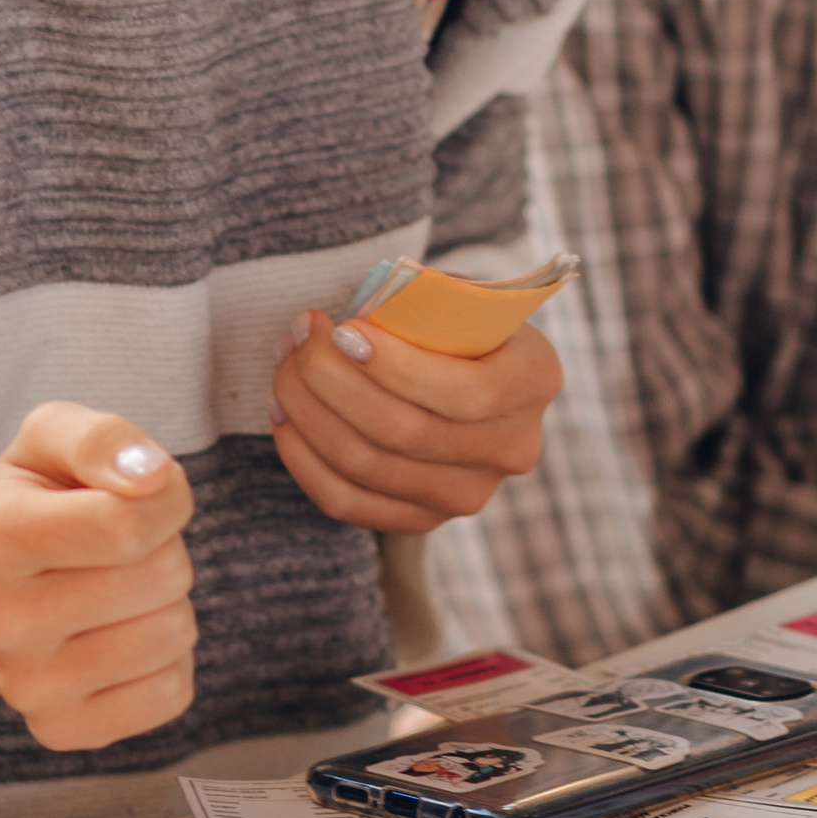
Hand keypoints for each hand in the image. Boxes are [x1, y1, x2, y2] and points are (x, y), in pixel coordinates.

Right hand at [0, 406, 196, 750]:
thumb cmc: (39, 499)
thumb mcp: (52, 437)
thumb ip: (101, 438)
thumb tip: (152, 477)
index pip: (126, 526)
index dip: (165, 498)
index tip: (143, 492)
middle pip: (160, 578)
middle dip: (165, 547)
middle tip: (120, 548)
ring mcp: (24, 688)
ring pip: (172, 634)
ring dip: (168, 601)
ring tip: (120, 588)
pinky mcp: (61, 731)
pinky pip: (171, 693)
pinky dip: (168, 660)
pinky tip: (122, 636)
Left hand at [269, 313, 562, 533]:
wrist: (467, 369)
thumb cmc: (455, 320)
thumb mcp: (460, 296)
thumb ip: (425, 300)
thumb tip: (368, 306)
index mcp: (534, 380)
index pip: (466, 394)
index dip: (395, 367)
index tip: (341, 329)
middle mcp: (511, 448)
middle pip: (404, 432)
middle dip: (331, 380)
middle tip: (298, 334)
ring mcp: (468, 495)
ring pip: (366, 466)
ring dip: (307, 410)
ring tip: (284, 362)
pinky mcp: (422, 521)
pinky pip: (346, 502)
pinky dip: (303, 458)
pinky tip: (283, 414)